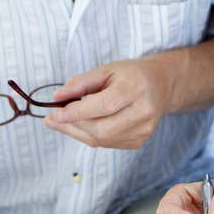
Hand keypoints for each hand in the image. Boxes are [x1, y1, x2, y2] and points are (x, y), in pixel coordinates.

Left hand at [43, 59, 171, 149]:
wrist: (160, 85)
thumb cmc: (130, 75)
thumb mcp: (106, 69)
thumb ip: (81, 83)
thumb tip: (57, 97)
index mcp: (135, 89)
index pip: (104, 106)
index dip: (77, 112)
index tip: (54, 113)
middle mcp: (143, 112)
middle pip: (101, 129)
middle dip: (73, 125)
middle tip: (53, 119)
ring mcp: (143, 130)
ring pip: (101, 140)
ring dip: (78, 132)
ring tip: (64, 121)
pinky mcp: (140, 141)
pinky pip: (107, 144)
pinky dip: (90, 136)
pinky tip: (85, 125)